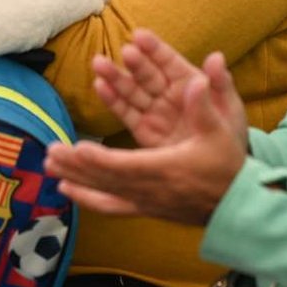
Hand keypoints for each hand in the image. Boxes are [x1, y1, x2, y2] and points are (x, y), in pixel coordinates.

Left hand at [45, 55, 247, 224]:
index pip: (125, 164)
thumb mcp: (222, 130)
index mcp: (166, 168)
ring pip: (103, 191)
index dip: (99, 158)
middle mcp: (150, 189)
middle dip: (76, 165)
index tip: (75, 149)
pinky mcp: (145, 208)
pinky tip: (68, 191)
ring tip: (49, 167)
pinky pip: (110, 206)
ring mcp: (145, 201)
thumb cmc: (227, 165)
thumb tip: (198, 78)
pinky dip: (87, 199)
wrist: (237, 204)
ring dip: (75, 177)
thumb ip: (206, 105)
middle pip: (106, 178)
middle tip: (49, 153)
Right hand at [92, 29, 246, 148]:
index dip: (154, 49)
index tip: (139, 35)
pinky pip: (127, 114)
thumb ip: (220, 84)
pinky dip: (113, 101)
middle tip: (122, 52)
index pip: (168, 62)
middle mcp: (168, 94)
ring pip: (132, 91)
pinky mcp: (144, 131)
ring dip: (115, 78)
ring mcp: (154, 111)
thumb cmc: (228, 132)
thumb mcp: (229, 108)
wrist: (222, 171)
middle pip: (147, 74)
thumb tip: (217, 56)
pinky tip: (100, 87)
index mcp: (189, 83)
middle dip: (134, 63)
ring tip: (99, 64)